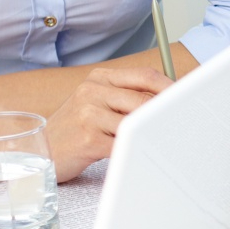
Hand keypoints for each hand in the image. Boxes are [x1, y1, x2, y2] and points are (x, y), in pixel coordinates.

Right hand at [44, 67, 173, 177]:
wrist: (43, 150)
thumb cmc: (75, 128)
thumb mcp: (96, 103)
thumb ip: (126, 98)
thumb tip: (168, 100)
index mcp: (99, 78)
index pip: (144, 75)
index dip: (169, 87)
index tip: (186, 98)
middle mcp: (92, 91)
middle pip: (143, 99)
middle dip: (165, 113)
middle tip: (183, 123)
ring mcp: (88, 114)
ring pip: (135, 122)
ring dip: (152, 133)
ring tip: (165, 140)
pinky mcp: (87, 139)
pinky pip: (123, 144)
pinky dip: (137, 150)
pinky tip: (143, 153)